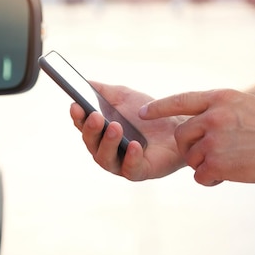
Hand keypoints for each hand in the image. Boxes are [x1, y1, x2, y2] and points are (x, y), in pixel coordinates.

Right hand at [70, 82, 185, 180]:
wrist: (178, 125)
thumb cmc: (148, 114)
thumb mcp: (124, 97)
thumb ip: (103, 91)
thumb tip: (83, 82)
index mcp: (100, 131)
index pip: (83, 126)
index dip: (78, 117)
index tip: (76, 105)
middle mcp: (106, 149)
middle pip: (91, 143)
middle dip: (91, 130)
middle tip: (96, 116)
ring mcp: (121, 163)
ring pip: (105, 159)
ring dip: (108, 143)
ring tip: (115, 127)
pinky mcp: (140, 171)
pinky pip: (130, 169)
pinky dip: (130, 157)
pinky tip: (134, 145)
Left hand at [140, 89, 254, 185]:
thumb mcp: (243, 105)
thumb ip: (217, 109)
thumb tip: (193, 122)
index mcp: (219, 98)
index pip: (181, 100)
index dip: (160, 107)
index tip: (142, 113)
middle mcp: (213, 115)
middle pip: (182, 134)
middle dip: (190, 148)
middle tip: (208, 155)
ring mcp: (214, 139)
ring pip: (191, 156)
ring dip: (205, 165)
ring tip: (229, 164)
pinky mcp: (217, 162)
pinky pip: (200, 175)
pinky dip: (211, 179)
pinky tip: (230, 174)